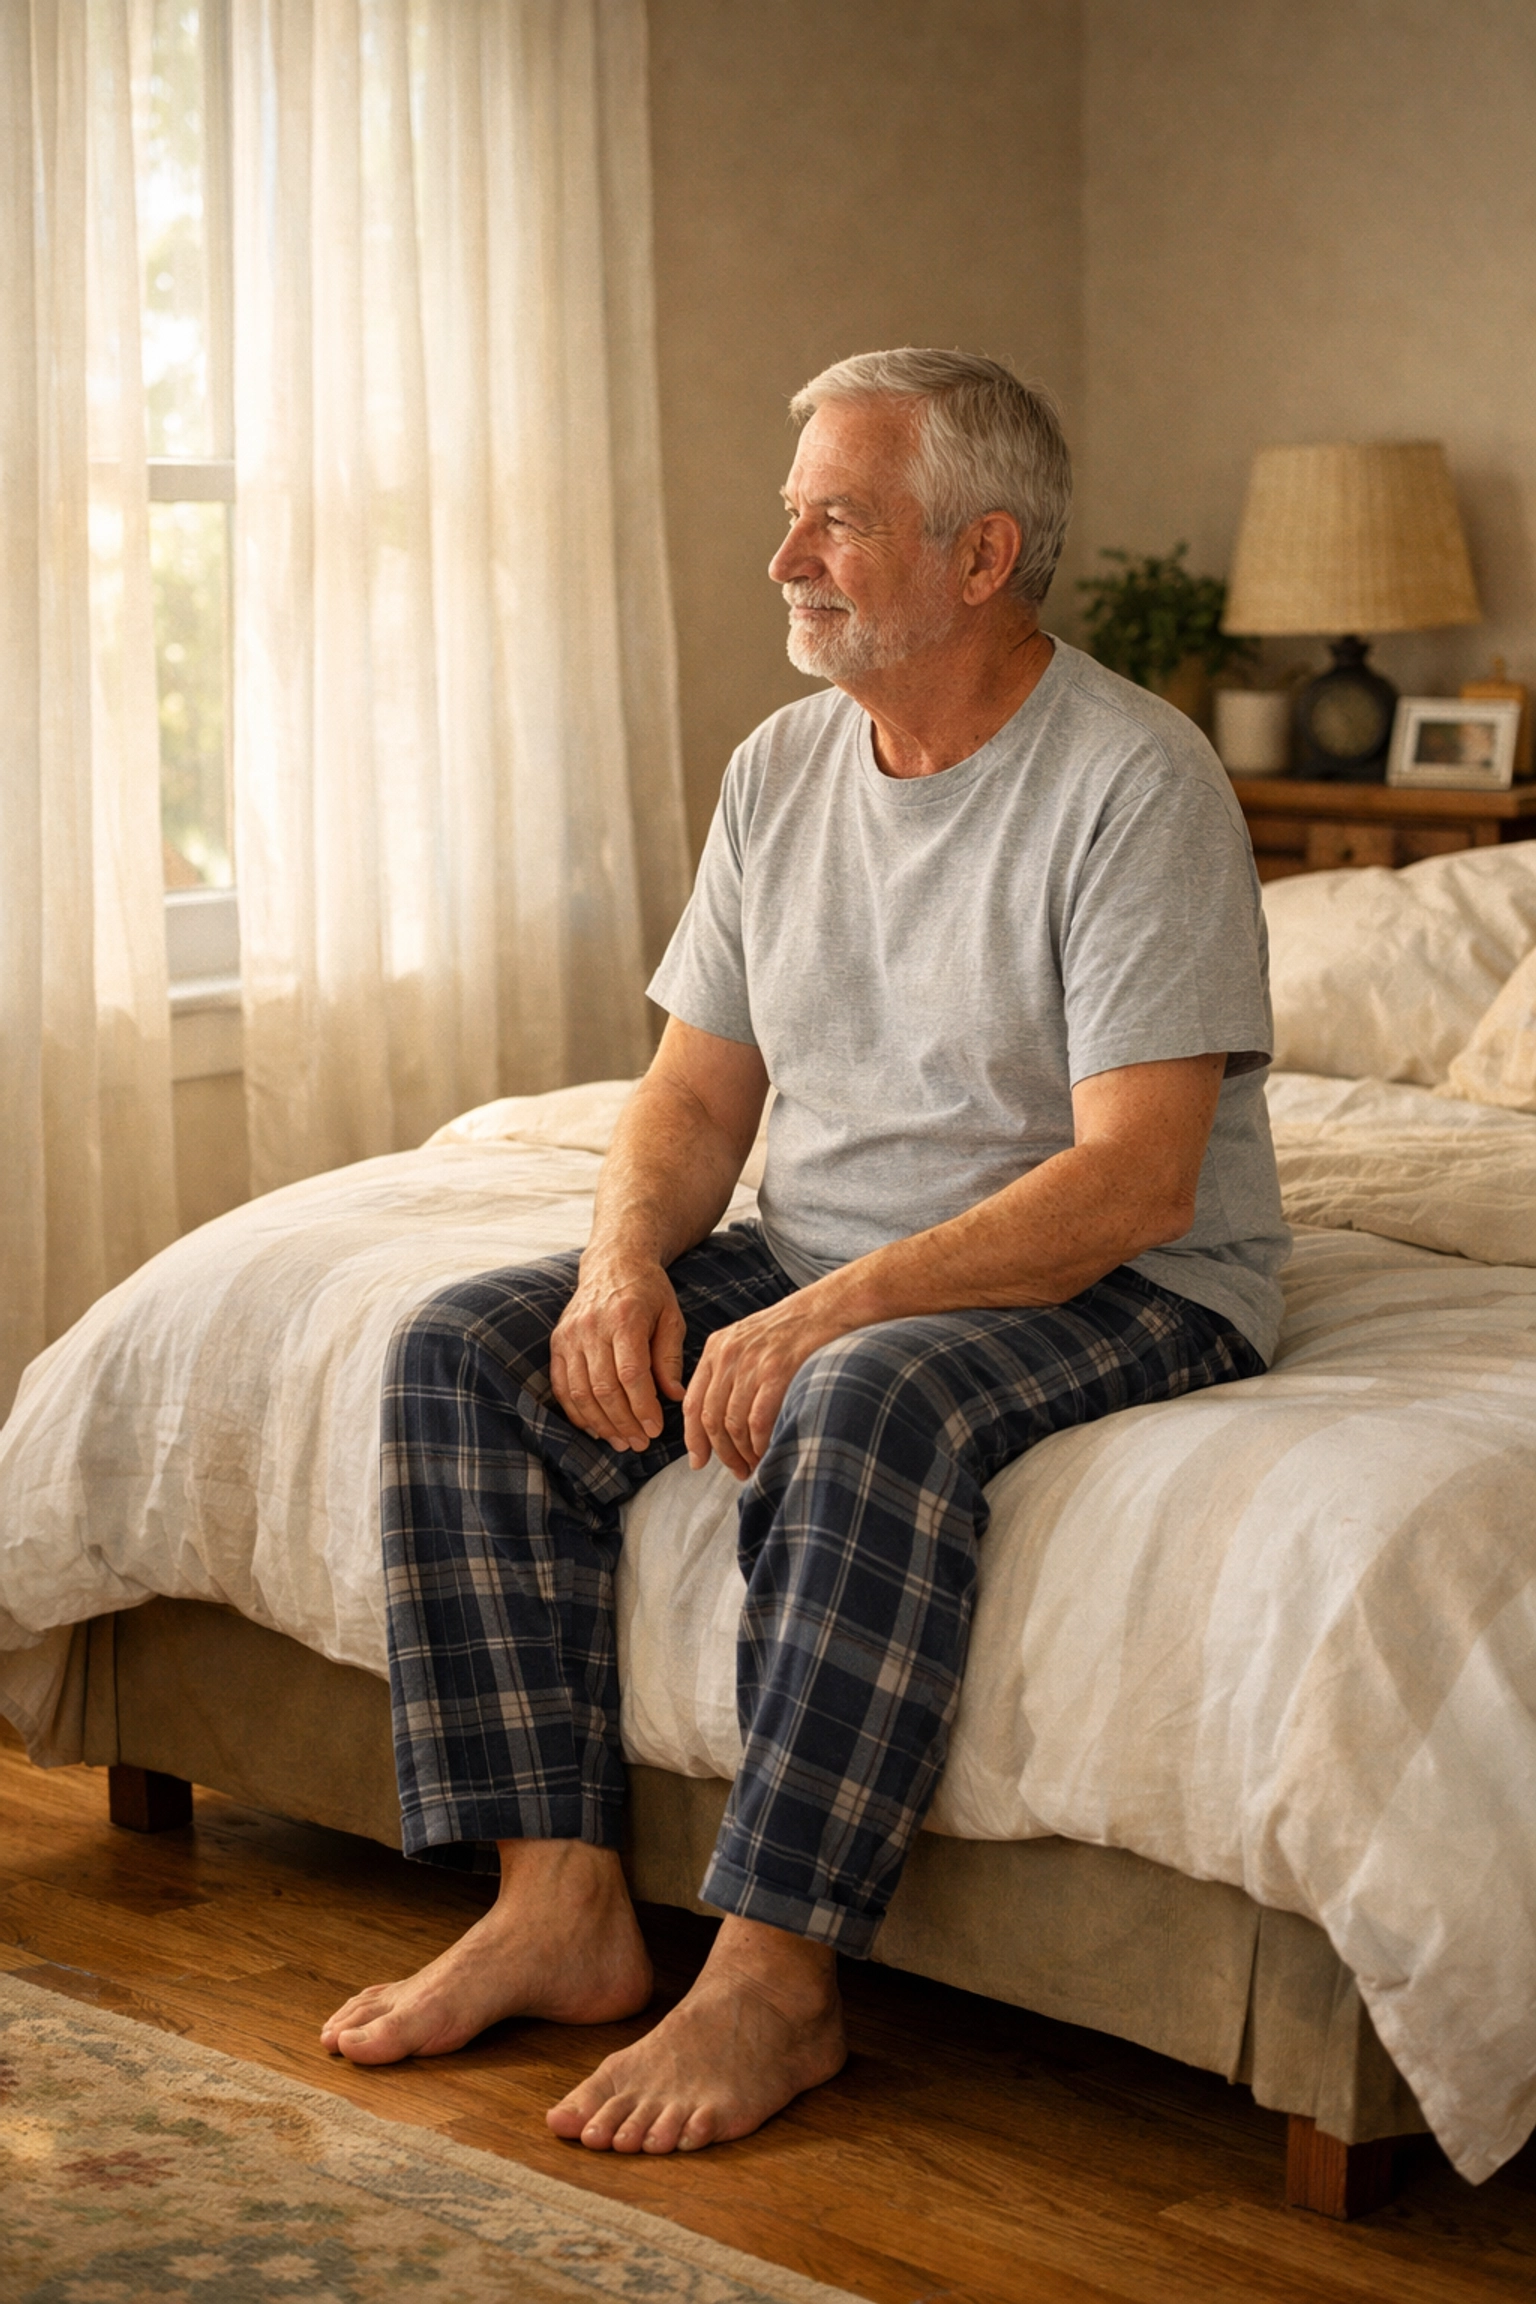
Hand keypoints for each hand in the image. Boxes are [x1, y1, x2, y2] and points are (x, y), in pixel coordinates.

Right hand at [550, 1254, 686, 1451]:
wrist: (613, 1263)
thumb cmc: (649, 1292)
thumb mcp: (671, 1317)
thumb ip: (671, 1358)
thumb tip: (675, 1397)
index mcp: (625, 1318)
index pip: (631, 1374)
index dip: (643, 1407)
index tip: (656, 1429)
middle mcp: (592, 1327)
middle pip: (604, 1388)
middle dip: (623, 1423)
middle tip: (640, 1444)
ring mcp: (569, 1335)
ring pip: (579, 1392)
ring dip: (600, 1423)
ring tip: (621, 1442)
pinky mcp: (557, 1342)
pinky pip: (561, 1386)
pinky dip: (576, 1412)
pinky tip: (595, 1427)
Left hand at [683, 1291, 843, 1479]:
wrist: (827, 1308)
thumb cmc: (792, 1330)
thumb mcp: (748, 1340)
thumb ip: (729, 1371)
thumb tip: (718, 1420)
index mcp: (716, 1348)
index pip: (692, 1402)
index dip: (693, 1437)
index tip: (699, 1460)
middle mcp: (728, 1355)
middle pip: (710, 1417)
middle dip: (721, 1452)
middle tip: (736, 1470)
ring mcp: (752, 1363)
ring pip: (733, 1423)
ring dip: (742, 1453)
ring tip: (754, 1465)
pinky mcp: (777, 1372)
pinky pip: (757, 1421)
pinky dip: (759, 1444)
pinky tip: (767, 1452)